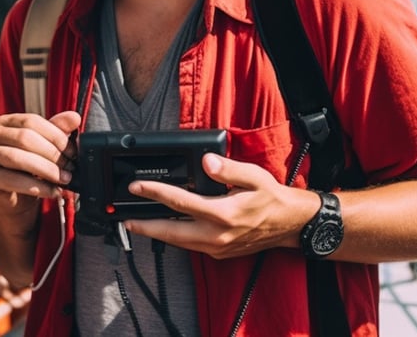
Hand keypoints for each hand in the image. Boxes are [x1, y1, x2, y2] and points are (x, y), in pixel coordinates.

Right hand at [0, 110, 80, 217]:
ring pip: (17, 158)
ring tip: (64, 180)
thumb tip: (74, 118)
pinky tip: (52, 191)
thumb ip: (57, 132)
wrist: (13, 201)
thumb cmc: (28, 171)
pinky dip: (36, 187)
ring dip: (46, 170)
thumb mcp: (44, 149)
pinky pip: (11, 180)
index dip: (55, 135)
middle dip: (52, 154)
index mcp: (6, 122)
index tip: (73, 151)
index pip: (32, 121)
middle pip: (24, 138)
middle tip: (70, 167)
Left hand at [123, 153, 319, 258]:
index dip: (155, 193)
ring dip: (157, 234)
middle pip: (171, 232)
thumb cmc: (273, 199)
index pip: (180, 201)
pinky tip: (166, 230)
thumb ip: (228, 169)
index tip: (137, 187)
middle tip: (124, 219)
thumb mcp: (254, 176)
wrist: (291, 225)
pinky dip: (175, 238)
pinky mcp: (219, 253)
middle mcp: (217, 234)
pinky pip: (191, 246)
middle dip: (145, 226)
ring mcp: (217, 247)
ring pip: (179, 243)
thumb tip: (205, 162)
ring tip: (138, 225)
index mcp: (224, 213)